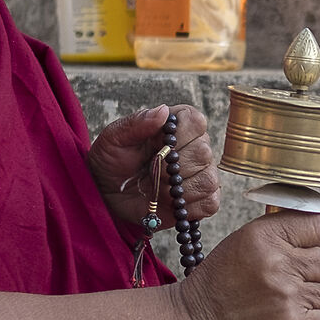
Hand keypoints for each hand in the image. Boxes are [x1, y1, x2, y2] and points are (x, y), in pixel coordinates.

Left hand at [89, 104, 217, 233]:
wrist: (109, 192)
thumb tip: (162, 111)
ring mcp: (202, 173)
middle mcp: (196, 145)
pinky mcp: (203, 199)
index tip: (157, 146)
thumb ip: (136, 122)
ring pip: (207, 180)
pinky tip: (168, 203)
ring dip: (176, 190)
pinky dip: (186, 208)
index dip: (179, 137)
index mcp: (178, 124)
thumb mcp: (114, 138)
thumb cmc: (112, 160)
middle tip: (150, 171)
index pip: (196, 122)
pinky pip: (210, 204)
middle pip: (203, 154)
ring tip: (156, 188)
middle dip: (171, 168)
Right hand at [177, 212, 319, 319]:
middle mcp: (278, 265)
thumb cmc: (219, 282)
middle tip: (286, 279)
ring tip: (280, 299)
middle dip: (310, 270)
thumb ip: (281, 229)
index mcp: (265, 237)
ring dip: (308, 296)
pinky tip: (283, 316)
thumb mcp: (242, 241)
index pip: (318, 225)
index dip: (316, 237)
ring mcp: (288, 298)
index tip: (309, 245)